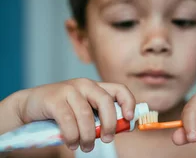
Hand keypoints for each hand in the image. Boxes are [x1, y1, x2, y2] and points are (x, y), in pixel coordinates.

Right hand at [18, 78, 135, 151]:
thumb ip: (100, 117)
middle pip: (106, 102)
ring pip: (86, 115)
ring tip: (86, 147)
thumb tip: (124, 128)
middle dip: (110, 124)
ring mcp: (69, 90)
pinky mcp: (53, 99)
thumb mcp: (84, 111)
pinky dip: (72, 136)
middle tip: (107, 139)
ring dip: (88, 136)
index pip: (119, 89)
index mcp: (96, 87)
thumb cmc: (61, 112)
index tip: (129, 119)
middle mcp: (84, 85)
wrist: (29, 106)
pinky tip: (72, 143)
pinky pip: (68, 120)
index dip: (128, 103)